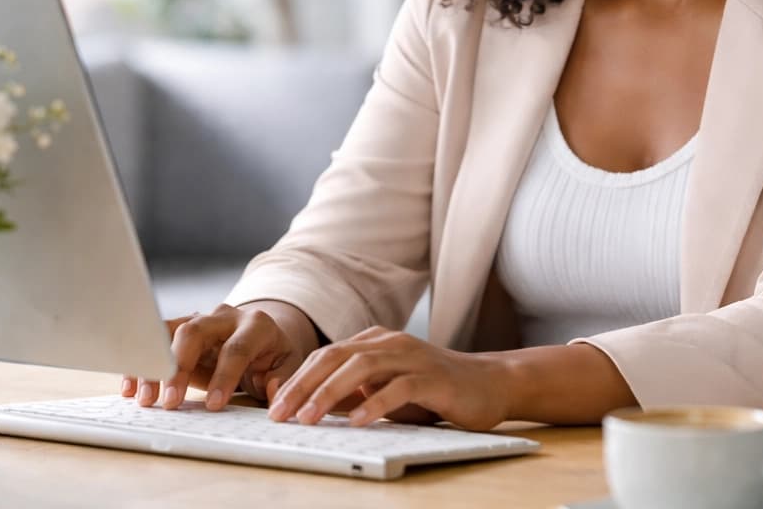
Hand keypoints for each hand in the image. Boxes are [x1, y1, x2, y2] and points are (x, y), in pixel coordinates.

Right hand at [120, 301, 319, 411]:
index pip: (237, 348)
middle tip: (170, 401)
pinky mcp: (180, 329)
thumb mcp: (290, 365)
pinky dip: (141, 361)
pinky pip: (155, 340)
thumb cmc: (274, 356)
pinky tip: (130, 386)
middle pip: (195, 332)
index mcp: (256, 324)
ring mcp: (200, 319)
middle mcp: (224, 317)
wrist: (260, 336)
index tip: (214, 406)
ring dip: (153, 364)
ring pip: (169, 333)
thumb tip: (275, 394)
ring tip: (144, 398)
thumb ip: (284, 378)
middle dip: (180, 366)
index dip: (225, 376)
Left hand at [267, 327, 510, 430]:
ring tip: (308, 418)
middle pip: (335, 357)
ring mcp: (412, 357)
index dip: (296, 381)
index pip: (325, 356)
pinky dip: (374, 404)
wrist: (489, 384)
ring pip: (361, 368)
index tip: (274, 408)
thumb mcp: (387, 390)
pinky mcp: (433, 378)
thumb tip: (312, 410)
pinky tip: (356, 421)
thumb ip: (355, 394)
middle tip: (279, 414)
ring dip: (329, 393)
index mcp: (374, 341)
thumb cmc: (434, 391)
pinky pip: (398, 388)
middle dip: (303, 386)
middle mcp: (389, 342)